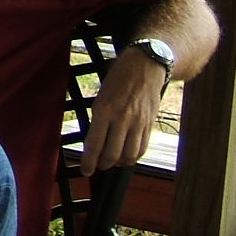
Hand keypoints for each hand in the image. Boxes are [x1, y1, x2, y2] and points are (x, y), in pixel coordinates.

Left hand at [81, 51, 166, 174]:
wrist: (146, 65)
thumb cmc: (119, 77)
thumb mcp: (101, 95)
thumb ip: (98, 118)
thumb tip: (94, 142)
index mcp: (104, 109)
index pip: (94, 144)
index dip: (88, 162)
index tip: (85, 170)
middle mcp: (122, 118)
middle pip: (112, 155)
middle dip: (102, 165)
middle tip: (97, 166)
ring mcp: (138, 122)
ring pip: (129, 155)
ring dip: (118, 163)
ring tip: (111, 162)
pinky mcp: (150, 124)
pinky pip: (142, 148)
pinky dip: (133, 156)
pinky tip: (126, 155)